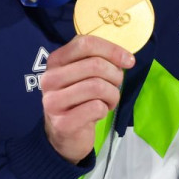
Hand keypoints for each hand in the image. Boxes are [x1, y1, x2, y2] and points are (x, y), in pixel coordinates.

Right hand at [38, 35, 134, 163]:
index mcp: (55, 61)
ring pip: (98, 87)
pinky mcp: (63, 123)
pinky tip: (99, 113)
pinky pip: (96, 108)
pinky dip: (105, 110)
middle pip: (94, 65)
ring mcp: (53, 101)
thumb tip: (127, 59)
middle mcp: (49, 79)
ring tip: (109, 101)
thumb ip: (99, 60)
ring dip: (112, 94)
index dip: (112, 50)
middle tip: (116, 86)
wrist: (64, 135)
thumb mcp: (83, 74)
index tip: (129, 61)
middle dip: (115, 76)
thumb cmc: (79, 99)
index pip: (85, 44)